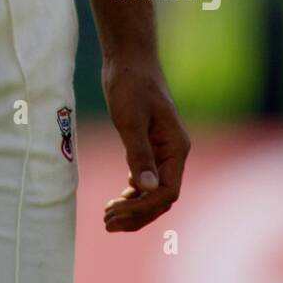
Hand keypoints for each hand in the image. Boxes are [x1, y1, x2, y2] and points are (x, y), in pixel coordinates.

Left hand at [100, 57, 190, 232]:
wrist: (129, 59)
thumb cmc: (130, 84)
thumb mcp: (130, 120)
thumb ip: (139, 154)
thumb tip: (147, 189)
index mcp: (176, 148)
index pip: (167, 192)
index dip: (142, 208)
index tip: (115, 213)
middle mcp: (174, 153)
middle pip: (162, 197)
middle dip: (136, 214)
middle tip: (106, 223)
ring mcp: (163, 150)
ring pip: (154, 191)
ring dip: (133, 207)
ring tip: (107, 218)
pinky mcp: (150, 145)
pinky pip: (146, 179)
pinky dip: (133, 193)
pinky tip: (119, 198)